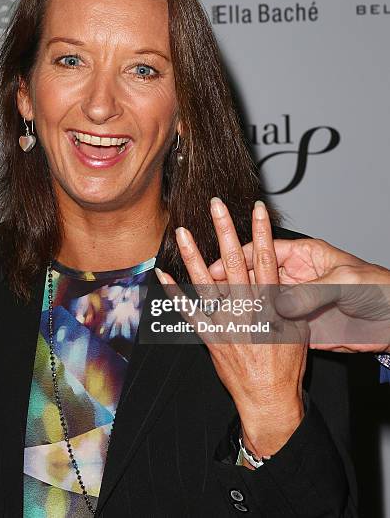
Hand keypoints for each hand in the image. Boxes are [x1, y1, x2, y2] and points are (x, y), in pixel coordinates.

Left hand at [155, 199, 305, 466]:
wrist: (268, 398)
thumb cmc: (285, 366)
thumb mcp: (298, 329)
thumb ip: (286, 300)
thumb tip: (278, 276)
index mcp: (271, 305)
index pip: (267, 260)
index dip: (262, 232)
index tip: (256, 209)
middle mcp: (246, 310)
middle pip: (235, 262)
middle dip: (225, 231)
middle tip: (215, 206)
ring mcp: (224, 322)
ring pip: (206, 282)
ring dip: (193, 255)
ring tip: (181, 232)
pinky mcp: (209, 336)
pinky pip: (187, 311)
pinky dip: (174, 293)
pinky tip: (163, 275)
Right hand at [208, 238, 389, 352]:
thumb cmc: (378, 289)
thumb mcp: (344, 284)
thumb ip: (311, 292)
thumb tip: (281, 303)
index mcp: (305, 257)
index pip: (264, 252)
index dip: (240, 257)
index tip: (219, 267)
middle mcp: (296, 277)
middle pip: (256, 274)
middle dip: (232, 278)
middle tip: (208, 284)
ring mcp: (296, 302)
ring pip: (260, 300)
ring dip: (240, 303)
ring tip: (215, 307)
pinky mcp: (300, 325)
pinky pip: (273, 323)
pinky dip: (256, 326)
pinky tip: (237, 329)